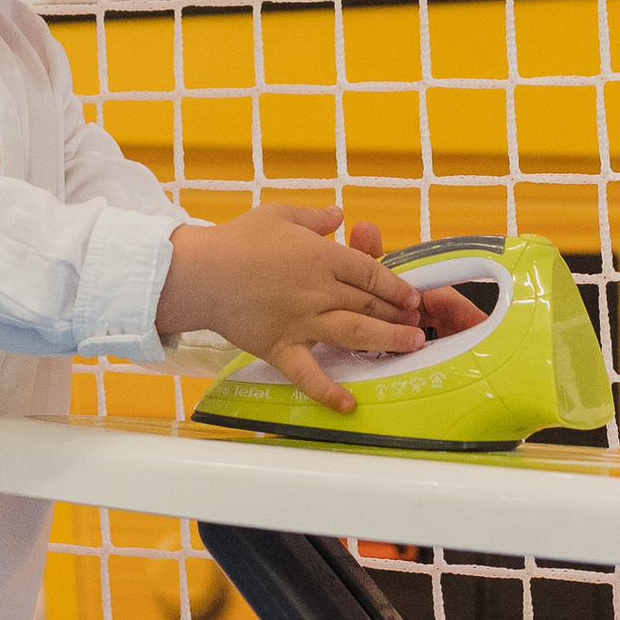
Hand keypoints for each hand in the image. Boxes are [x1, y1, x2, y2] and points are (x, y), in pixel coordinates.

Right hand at [159, 210, 482, 414]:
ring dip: (387, 339)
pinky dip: (328, 391)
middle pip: (368, 303)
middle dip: (398, 312)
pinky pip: (307, 374)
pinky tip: (349, 404)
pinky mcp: (282, 348)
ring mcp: (302, 322)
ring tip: (413, 345)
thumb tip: (341, 215)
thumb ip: (315, 218)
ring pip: (354, 332)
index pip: (369, 272)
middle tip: (419, 322)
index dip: (395, 284)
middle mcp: (318, 291)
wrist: (199, 273)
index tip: (411, 295)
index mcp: (321, 256)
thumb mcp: (280, 214)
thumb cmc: (238, 240)